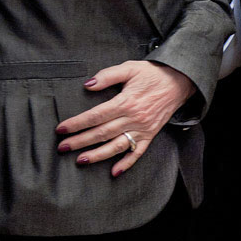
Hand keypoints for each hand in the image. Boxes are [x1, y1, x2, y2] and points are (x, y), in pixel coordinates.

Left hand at [54, 60, 196, 176]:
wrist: (179, 81)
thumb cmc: (152, 74)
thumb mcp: (130, 68)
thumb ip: (108, 75)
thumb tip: (88, 85)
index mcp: (126, 101)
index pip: (95, 116)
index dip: (77, 123)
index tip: (61, 129)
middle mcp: (133, 118)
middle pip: (102, 133)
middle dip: (80, 141)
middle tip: (62, 147)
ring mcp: (143, 129)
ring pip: (116, 146)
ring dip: (98, 155)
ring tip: (80, 160)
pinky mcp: (150, 134)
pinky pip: (138, 152)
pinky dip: (126, 163)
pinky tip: (114, 172)